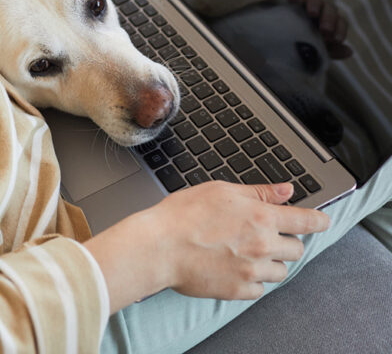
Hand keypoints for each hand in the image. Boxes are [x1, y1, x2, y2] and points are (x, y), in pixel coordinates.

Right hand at [84, 181, 330, 312]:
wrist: (159, 246)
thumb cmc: (183, 215)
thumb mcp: (221, 191)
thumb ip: (258, 192)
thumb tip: (286, 190)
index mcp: (261, 217)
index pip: (307, 220)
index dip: (319, 221)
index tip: (322, 222)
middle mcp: (263, 245)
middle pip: (297, 249)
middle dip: (285, 243)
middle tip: (264, 238)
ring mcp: (252, 271)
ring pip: (279, 272)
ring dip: (269, 263)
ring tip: (244, 255)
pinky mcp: (238, 291)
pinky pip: (259, 290)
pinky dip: (251, 282)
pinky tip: (232, 269)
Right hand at [287, 0, 352, 58]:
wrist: (278, 42)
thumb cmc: (300, 46)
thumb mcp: (316, 51)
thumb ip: (332, 50)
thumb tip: (349, 52)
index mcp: (328, 22)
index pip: (340, 21)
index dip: (340, 29)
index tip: (336, 40)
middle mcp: (319, 10)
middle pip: (330, 8)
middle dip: (329, 18)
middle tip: (325, 30)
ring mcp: (303, 3)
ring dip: (316, 3)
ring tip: (312, 13)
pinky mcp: (287, 1)